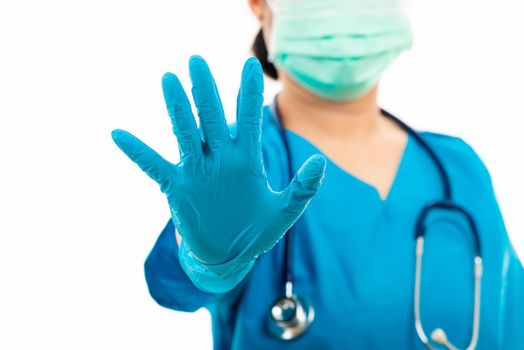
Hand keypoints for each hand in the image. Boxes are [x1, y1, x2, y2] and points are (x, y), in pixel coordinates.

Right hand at [112, 56, 325, 267]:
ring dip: (177, 109)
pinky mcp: (178, 188)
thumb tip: (319, 161)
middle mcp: (221, 158)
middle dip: (206, 90)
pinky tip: (119, 134)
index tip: (250, 65)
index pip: (249, 119)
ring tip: (168, 80)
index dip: (248, 93)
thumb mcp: (285, 211)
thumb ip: (303, 187)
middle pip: (212, 117)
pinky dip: (138, 152)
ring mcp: (198, 171)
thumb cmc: (257, 231)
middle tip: (197, 61)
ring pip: (186, 133)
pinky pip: (154, 166)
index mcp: (247, 159)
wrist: (230, 256)